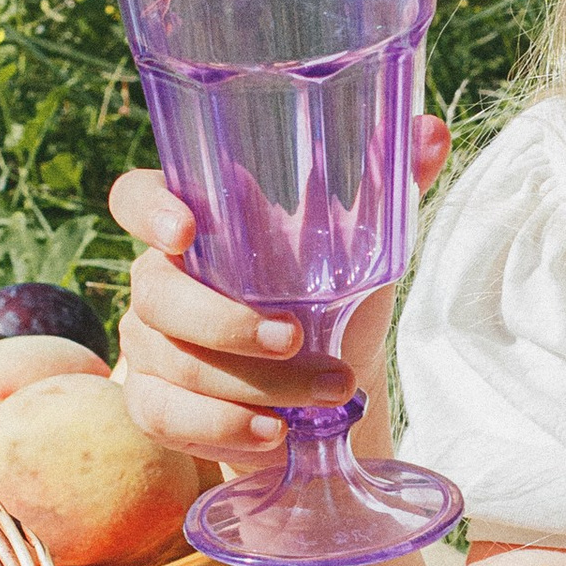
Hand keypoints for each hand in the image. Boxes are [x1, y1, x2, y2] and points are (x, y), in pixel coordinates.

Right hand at [112, 115, 451, 473]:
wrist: (331, 378)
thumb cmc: (333, 294)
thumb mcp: (365, 241)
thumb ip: (389, 183)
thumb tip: (430, 133)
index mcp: (198, 222)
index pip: (135, 197)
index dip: (148, 210)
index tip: (187, 230)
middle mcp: (158, 278)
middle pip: (156, 292)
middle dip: (225, 322)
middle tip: (294, 338)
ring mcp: (148, 343)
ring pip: (173, 362)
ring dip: (253, 384)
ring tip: (327, 392)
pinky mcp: (154, 402)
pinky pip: (166, 416)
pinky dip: (223, 428)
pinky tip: (274, 433)